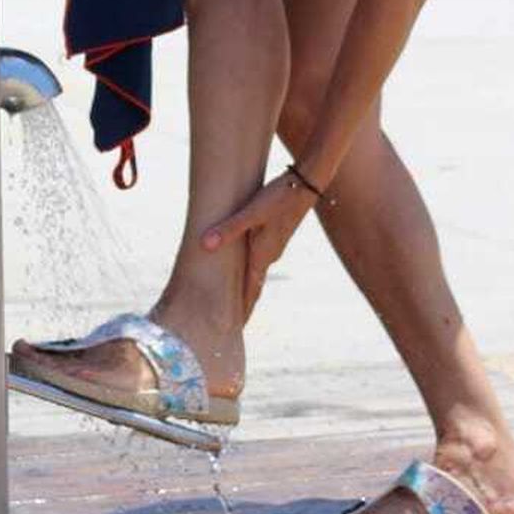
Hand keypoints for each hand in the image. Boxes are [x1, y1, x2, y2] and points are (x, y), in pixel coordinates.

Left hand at [202, 173, 315, 318]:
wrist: (308, 183)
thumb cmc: (280, 197)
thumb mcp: (252, 212)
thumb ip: (229, 228)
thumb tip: (205, 245)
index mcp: (263, 255)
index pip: (250, 291)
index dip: (242, 311)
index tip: (235, 330)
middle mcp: (270, 254)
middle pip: (254, 286)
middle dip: (243, 305)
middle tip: (231, 323)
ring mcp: (274, 244)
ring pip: (257, 272)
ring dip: (247, 287)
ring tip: (235, 299)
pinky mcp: (275, 232)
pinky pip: (260, 259)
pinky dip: (250, 270)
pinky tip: (244, 263)